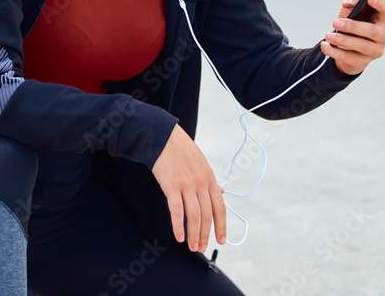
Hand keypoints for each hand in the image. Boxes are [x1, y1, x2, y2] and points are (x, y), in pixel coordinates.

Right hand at [151, 123, 226, 252]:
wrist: (162, 137)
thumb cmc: (181, 151)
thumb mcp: (201, 163)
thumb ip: (210, 180)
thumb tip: (221, 192)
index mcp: (210, 178)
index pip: (220, 207)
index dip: (221, 226)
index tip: (221, 240)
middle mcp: (201, 183)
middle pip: (207, 215)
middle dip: (206, 234)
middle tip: (202, 248)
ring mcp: (187, 184)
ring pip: (194, 215)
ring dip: (194, 234)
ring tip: (193, 247)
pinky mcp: (171, 186)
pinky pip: (177, 211)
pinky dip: (179, 226)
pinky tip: (179, 236)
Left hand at [320, 0, 384, 75]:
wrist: (346, 46)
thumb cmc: (353, 21)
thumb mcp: (351, 7)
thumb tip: (348, 2)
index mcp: (383, 19)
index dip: (380, 4)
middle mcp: (383, 35)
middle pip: (373, 31)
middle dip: (353, 27)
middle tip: (335, 22)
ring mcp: (375, 50)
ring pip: (362, 46)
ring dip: (343, 40)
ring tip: (328, 36)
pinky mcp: (364, 62)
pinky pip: (350, 58)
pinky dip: (335, 52)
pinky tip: (326, 46)